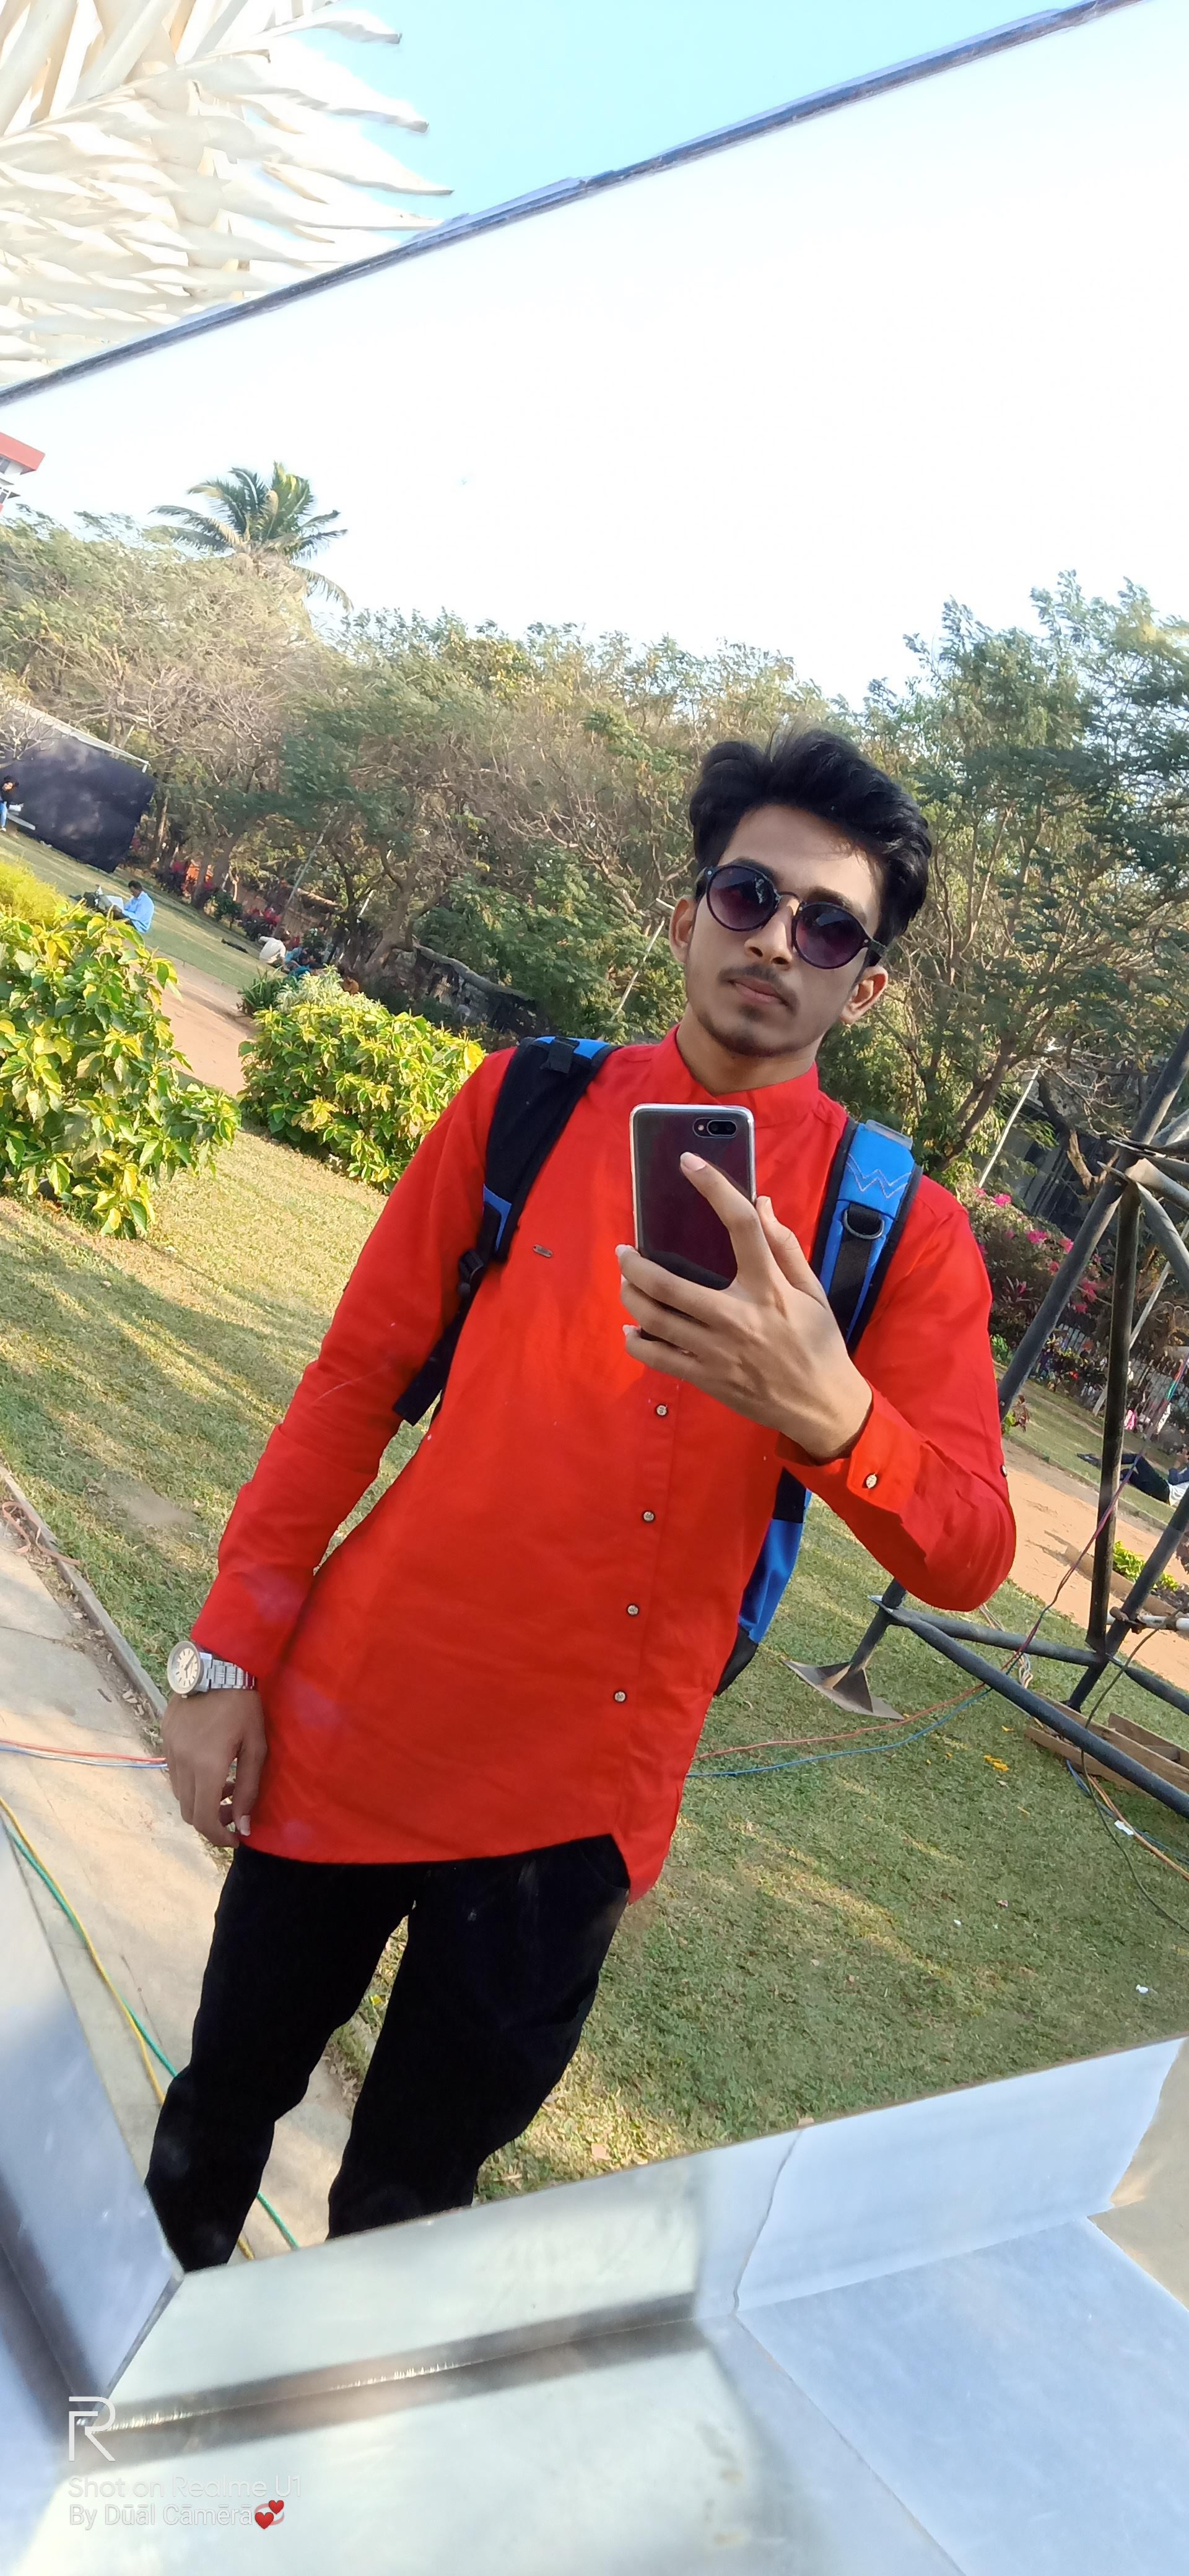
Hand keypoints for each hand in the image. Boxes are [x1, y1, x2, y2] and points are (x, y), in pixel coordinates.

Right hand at [162, 1688, 267, 1848]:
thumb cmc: (244, 1705)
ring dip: (200, 1802)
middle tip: (233, 1815)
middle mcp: (182, 1761)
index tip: (236, 1838)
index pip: (203, 1819)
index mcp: (207, 1765)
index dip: (219, 1836)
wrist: (217, 1666)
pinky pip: (174, 1774)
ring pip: (179, 1794)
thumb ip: (248, 1789)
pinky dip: (191, 1783)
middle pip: (188, 1812)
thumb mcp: (256, 1746)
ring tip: (225, 1789)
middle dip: (211, 1822)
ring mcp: (169, 1750)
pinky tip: (211, 1769)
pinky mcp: (165, 1738)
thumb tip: (243, 1827)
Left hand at [616, 1154, 872, 1462]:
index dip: (714, 1189)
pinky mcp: (707, 1378)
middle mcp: (738, 1317)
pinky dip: (637, 1342)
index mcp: (769, 1289)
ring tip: (626, 1283)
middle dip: (636, 1265)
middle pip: (671, 1284)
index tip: (688, 1164)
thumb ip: (785, 1248)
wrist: (823, 1407)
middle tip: (623, 1251)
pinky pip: (659, 1359)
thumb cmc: (819, 1344)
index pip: (741, 1226)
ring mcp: (718, 1352)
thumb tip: (761, 1204)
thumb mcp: (813, 1292)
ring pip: (657, 1320)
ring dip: (632, 1297)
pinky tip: (631, 1328)